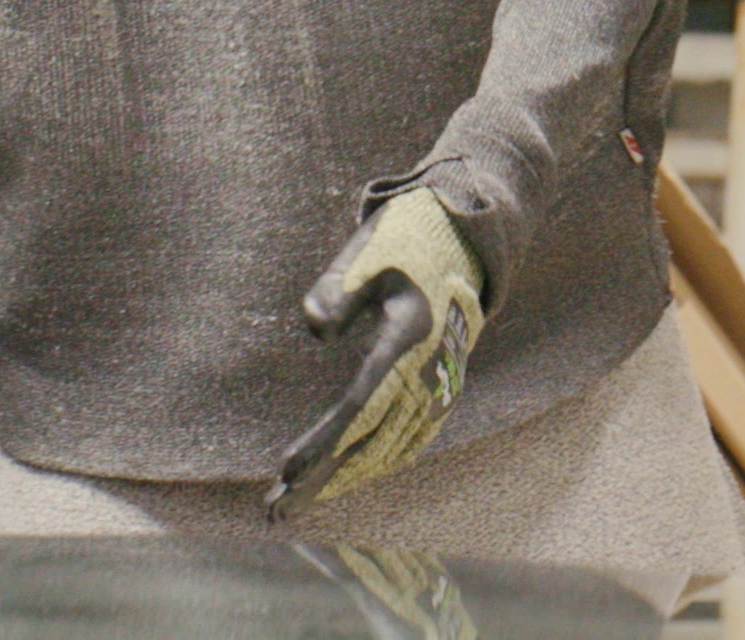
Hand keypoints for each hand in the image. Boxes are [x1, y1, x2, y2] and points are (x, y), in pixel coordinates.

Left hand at [268, 185, 483, 514]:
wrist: (466, 237)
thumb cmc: (406, 239)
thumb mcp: (367, 250)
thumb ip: (338, 289)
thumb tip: (318, 331)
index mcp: (409, 335)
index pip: (360, 404)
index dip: (325, 441)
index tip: (288, 469)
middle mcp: (430, 367)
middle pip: (373, 437)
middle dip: (325, 476)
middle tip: (278, 507)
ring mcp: (441, 380)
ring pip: (392, 445)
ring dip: (346, 476)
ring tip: (299, 501)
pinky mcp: (443, 384)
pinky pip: (412, 436)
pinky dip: (380, 462)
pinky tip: (351, 477)